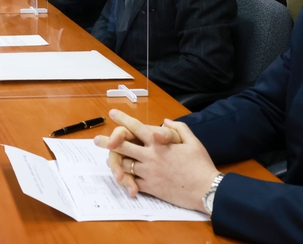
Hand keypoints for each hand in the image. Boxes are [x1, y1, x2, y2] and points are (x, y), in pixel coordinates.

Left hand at [94, 110, 214, 211]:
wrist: (205, 190)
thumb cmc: (200, 165)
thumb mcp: (192, 141)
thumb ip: (178, 128)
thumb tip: (165, 121)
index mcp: (159, 143)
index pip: (136, 128)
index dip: (123, 119)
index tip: (113, 113)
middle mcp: (150, 156)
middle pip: (122, 146)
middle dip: (108, 142)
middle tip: (96, 139)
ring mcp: (149, 173)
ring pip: (124, 165)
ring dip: (115, 162)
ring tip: (108, 159)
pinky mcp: (150, 187)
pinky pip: (133, 182)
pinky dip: (126, 179)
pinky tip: (121, 177)